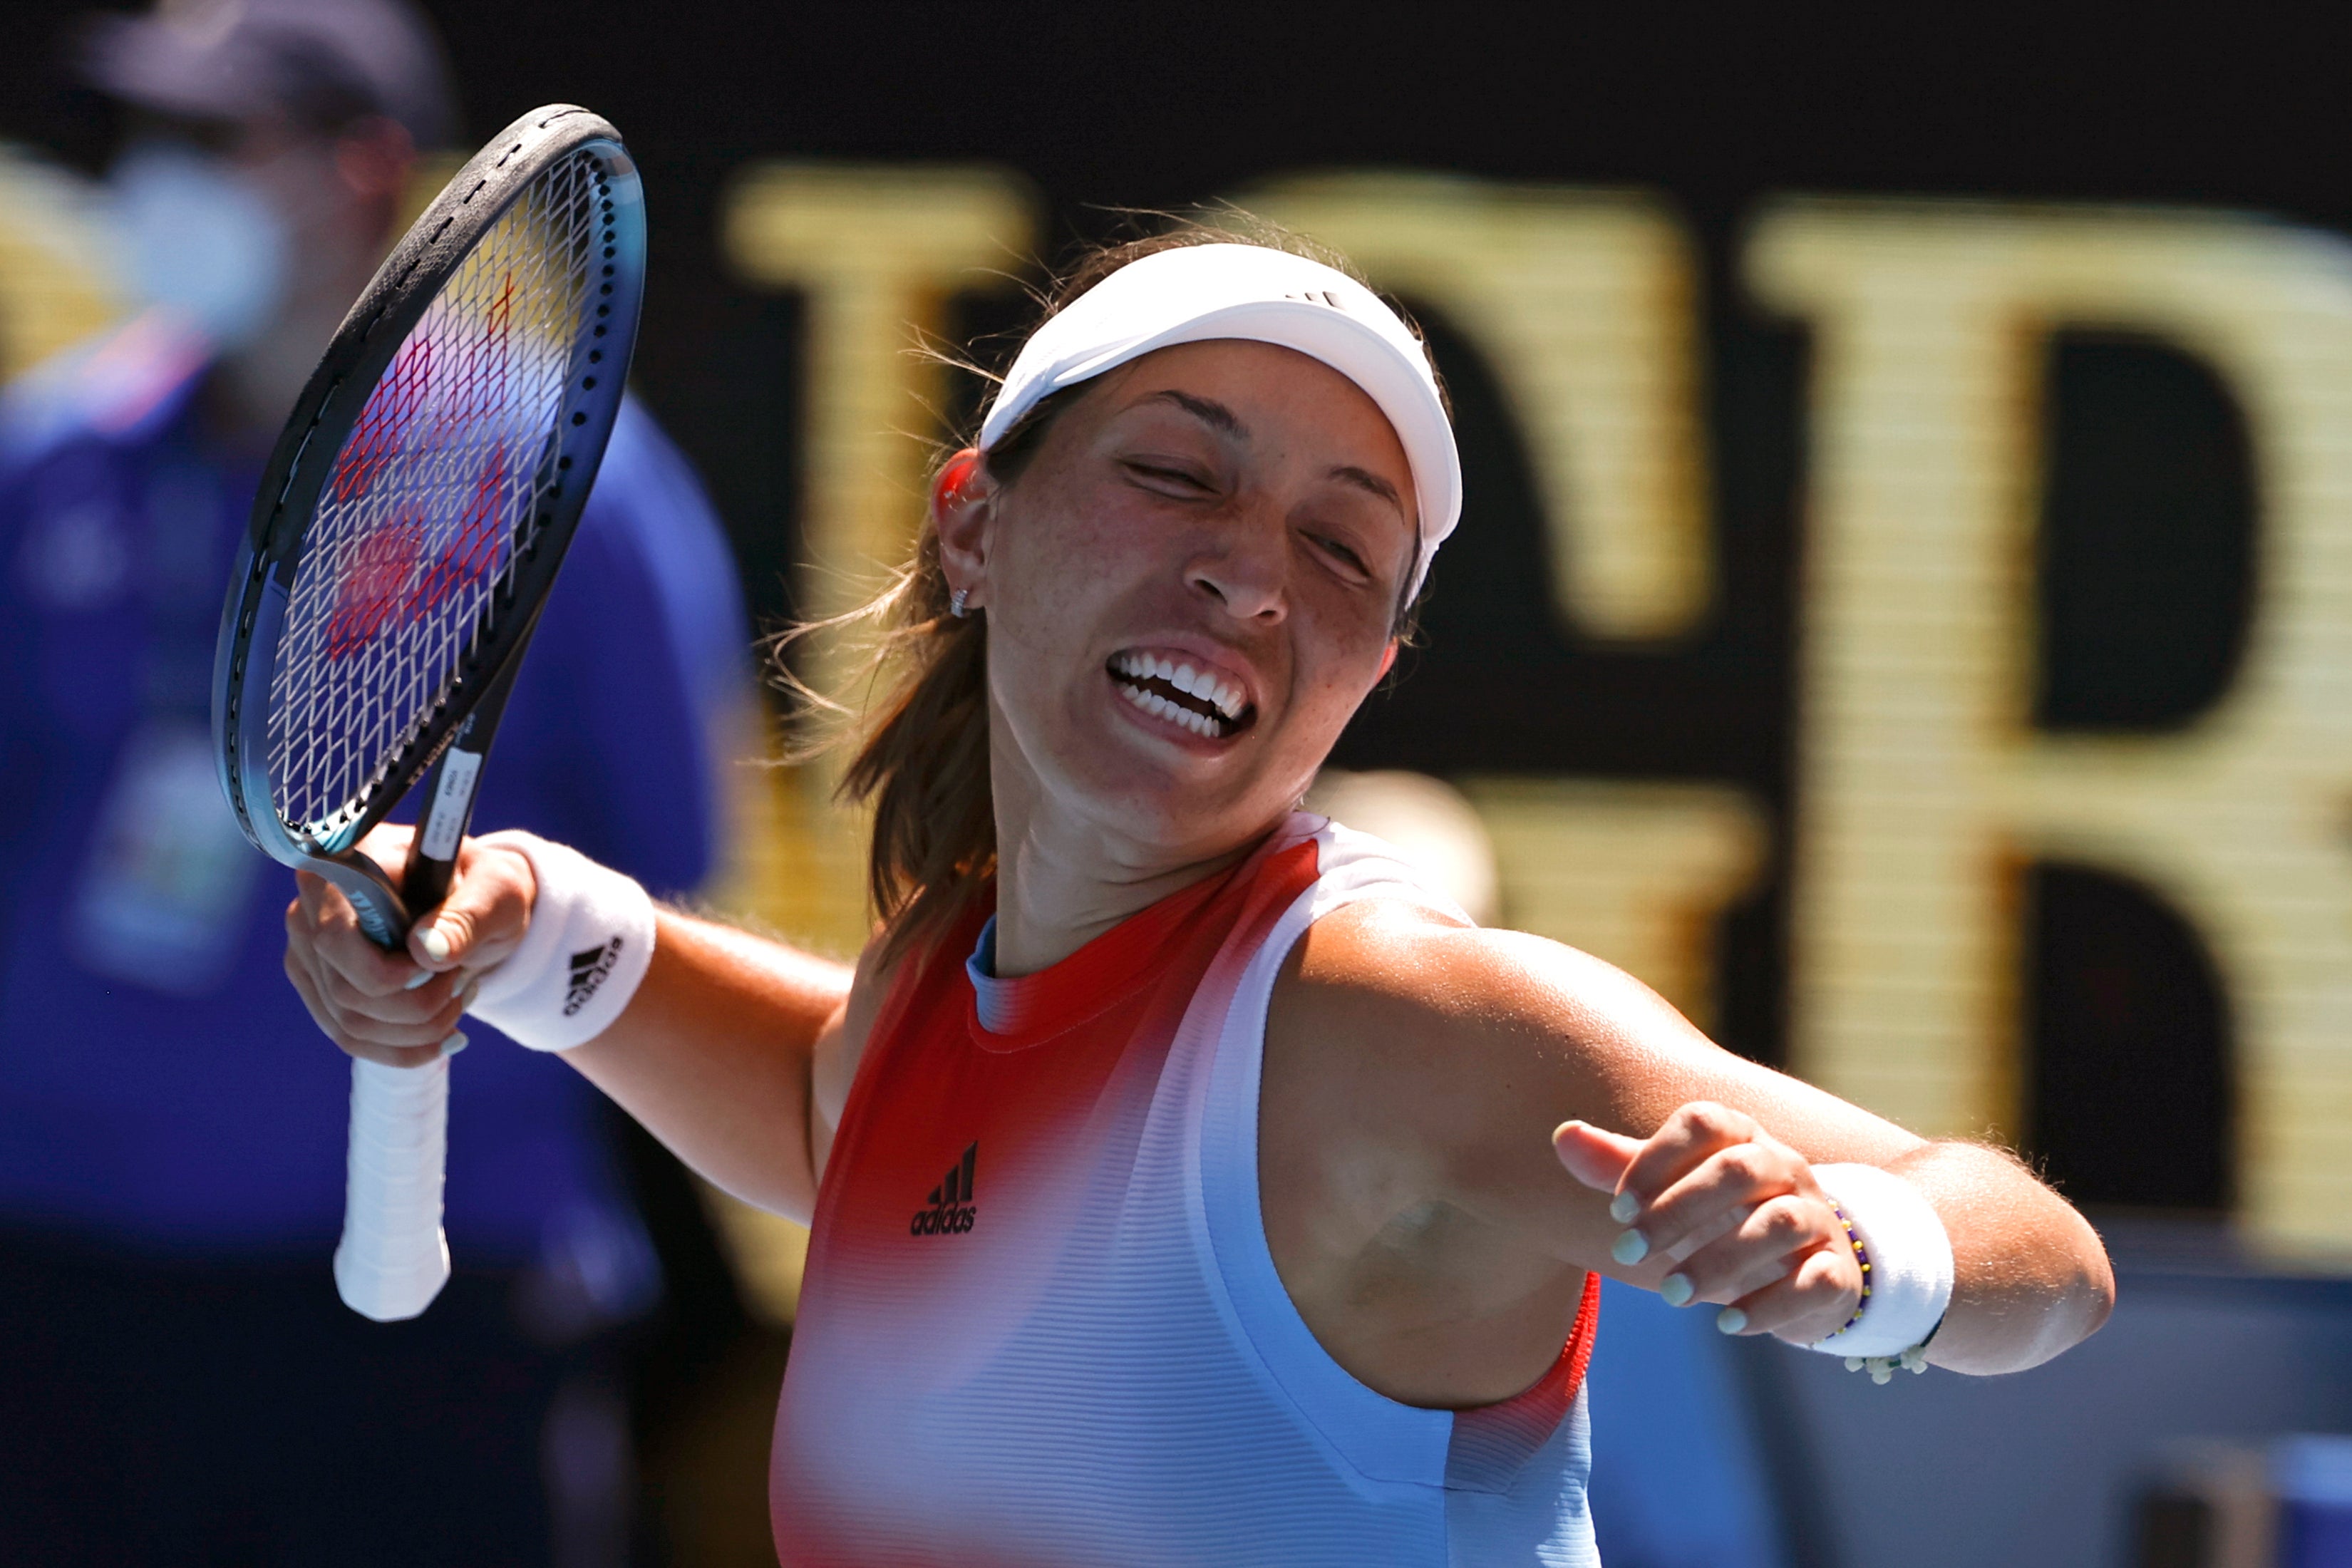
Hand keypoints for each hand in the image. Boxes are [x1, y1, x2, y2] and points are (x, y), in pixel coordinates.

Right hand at [283, 825, 536, 1069]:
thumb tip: (427, 952)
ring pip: (349, 1025)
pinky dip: (405, 1048)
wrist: (477, 903)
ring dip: (418, 1028)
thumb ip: (466, 916)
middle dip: (417, 1005)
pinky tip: (445, 1035)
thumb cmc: (484, 888)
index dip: (388, 973)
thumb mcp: (495, 891)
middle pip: (345, 991)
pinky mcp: (319, 987)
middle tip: (464, 983)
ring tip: (460, 997)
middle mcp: (311, 909)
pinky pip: (351, 1038)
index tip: (444, 970)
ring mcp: (308, 952)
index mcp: (345, 867)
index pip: (336, 939)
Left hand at [1554, 1102, 1861, 1343]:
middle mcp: (1785, 1168)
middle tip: (1630, 1252)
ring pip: (1780, 1223)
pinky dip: (1771, 1305)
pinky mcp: (1838, 1272)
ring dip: (1720, 1259)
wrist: (1804, 1266)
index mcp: (1741, 1137)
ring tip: (1671, 1295)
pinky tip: (1728, 1324)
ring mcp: (1818, 1219)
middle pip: (1740, 1169)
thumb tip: (1562, 1136)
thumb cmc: (1720, 1218)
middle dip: (1678, 1210)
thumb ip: (1619, 1165)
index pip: (1704, 1122)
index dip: (1656, 1158)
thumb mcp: (1670, 1190)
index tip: (1618, 1208)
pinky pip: (1817, 1280)